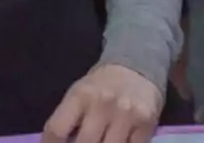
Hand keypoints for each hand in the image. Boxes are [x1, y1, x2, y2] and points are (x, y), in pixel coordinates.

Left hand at [42, 64, 161, 142]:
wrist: (138, 67)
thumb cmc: (101, 86)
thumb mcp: (79, 94)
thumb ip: (68, 119)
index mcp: (80, 96)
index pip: (57, 129)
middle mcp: (102, 104)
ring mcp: (126, 115)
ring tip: (99, 141)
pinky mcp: (146, 124)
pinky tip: (118, 141)